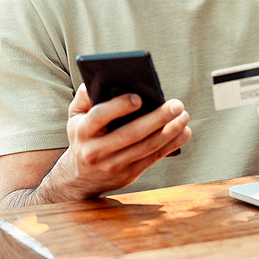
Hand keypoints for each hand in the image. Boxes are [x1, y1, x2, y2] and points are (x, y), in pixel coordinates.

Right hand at [44, 84, 190, 199]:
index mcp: (82, 131)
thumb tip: (97, 80)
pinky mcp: (128, 175)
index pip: (100, 116)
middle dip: (157, 118)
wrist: (80, 178)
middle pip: (131, 133)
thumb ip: (83, 98)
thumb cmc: (83, 137)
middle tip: (177, 105)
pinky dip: (171, 145)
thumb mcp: (75, 117)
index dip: (120, 106)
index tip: (140, 97)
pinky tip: (183, 132)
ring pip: (146, 147)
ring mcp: (113, 165)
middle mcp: (96, 151)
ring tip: (184, 116)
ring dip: (170, 132)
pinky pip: (153, 159)